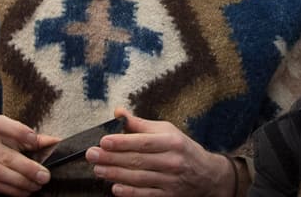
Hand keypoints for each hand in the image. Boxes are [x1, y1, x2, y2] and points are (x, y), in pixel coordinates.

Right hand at [0, 115, 58, 196]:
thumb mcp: (3, 135)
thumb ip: (28, 138)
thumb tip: (54, 141)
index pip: (3, 125)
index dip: (20, 132)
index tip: (35, 141)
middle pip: (5, 156)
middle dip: (27, 167)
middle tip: (44, 175)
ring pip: (1, 174)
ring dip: (22, 182)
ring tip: (37, 185)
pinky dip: (13, 190)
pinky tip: (25, 191)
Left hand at [85, 107, 235, 196]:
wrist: (207, 175)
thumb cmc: (182, 148)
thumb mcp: (166, 131)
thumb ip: (140, 124)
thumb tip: (118, 112)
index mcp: (171, 141)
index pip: (143, 142)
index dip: (122, 142)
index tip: (104, 141)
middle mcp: (172, 161)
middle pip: (138, 160)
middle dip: (112, 158)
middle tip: (92, 155)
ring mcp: (171, 181)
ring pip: (139, 178)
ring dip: (116, 174)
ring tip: (98, 169)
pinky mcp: (169, 196)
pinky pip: (147, 194)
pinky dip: (130, 192)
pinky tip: (115, 188)